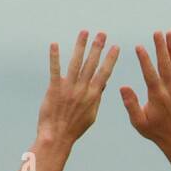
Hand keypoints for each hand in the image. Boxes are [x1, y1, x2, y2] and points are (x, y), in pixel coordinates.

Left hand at [33, 31, 119, 145]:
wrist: (57, 138)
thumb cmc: (74, 129)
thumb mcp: (91, 115)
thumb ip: (97, 98)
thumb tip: (103, 84)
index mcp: (93, 96)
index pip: (104, 73)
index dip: (110, 59)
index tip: (115, 47)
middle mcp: (82, 90)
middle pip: (91, 64)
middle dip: (98, 47)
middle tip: (102, 33)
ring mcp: (68, 89)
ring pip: (76, 63)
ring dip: (80, 46)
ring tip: (84, 32)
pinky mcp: (54, 90)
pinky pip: (55, 70)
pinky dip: (55, 57)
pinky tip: (54, 44)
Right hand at [121, 30, 170, 146]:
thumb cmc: (153, 130)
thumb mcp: (138, 122)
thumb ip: (131, 105)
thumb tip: (123, 87)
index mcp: (157, 97)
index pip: (150, 75)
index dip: (144, 60)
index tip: (139, 47)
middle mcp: (169, 90)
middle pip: (165, 65)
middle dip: (161, 48)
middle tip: (157, 32)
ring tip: (170, 32)